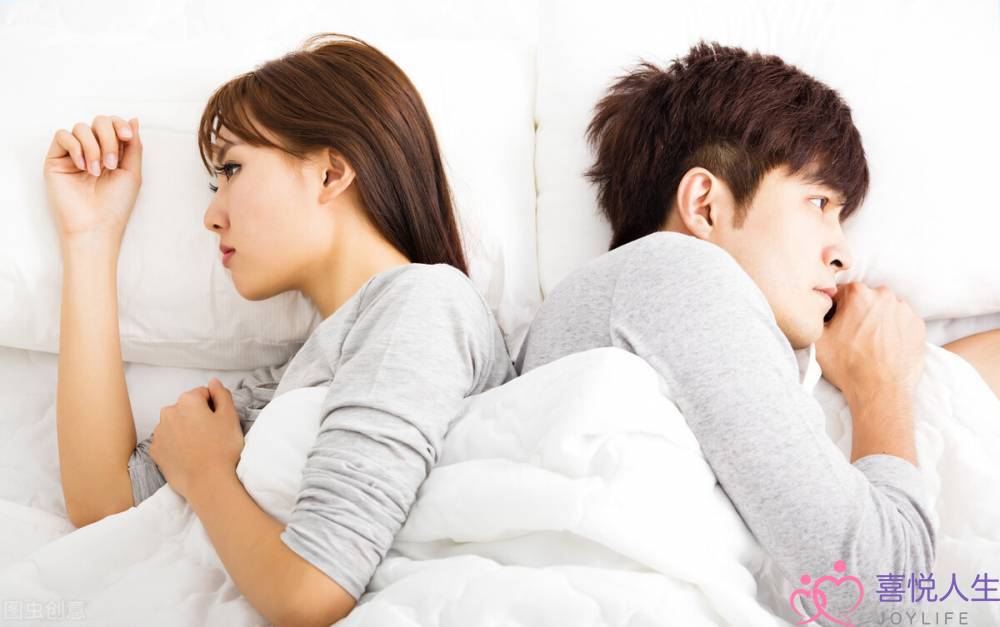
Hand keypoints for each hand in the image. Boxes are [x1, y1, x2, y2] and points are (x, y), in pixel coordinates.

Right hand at [43, 114, 142, 247]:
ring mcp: (74, 154)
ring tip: (97, 171)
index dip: (120, 125)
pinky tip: (82, 166)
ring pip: (81, 127)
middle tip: (112, 164)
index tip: (127, 137)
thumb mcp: (132, 172)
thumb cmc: (116, 204)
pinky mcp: (56, 159)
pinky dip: (76, 147)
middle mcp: (93, 150)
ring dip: (93, 147)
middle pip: (98, 121)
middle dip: (108, 138)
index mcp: (112, 151)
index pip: (114, 124)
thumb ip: (134, 145)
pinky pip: (62, 136)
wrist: (96, 225)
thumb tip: (133, 119)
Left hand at [149, 378, 244, 500]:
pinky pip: (167, 440)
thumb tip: (213, 382)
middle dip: (197, 416)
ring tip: (200, 447)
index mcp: (188, 401)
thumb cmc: (223, 449)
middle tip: (212, 435)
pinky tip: (188, 455)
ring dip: (185, 430)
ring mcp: (159, 433)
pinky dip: (176, 444)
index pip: (203, 394)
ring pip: (175, 424)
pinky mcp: (155, 451)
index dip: (214, 407)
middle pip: (186, 408)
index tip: (219, 422)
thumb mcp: (230, 417)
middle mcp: (168, 412)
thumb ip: (222, 394)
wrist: (208, 483)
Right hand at [816, 282, 925, 403]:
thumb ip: (815, 316)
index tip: (835, 326)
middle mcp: (883, 296)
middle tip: (852, 337)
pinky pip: (901, 322)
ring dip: (876, 321)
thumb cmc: (848, 366)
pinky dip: (893, 331)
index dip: (834, 310)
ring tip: (869, 344)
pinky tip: (884, 347)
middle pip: (864, 299)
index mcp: (857, 294)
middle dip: (857, 313)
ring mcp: (904, 310)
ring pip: (883, 310)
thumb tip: (818, 310)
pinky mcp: (917, 325)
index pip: (839, 294)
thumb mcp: (816, 340)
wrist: (880, 391)